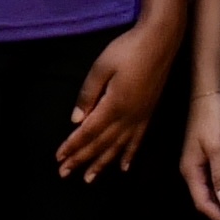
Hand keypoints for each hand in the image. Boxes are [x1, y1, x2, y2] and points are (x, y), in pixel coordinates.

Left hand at [62, 18, 177, 179]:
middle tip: (65, 174)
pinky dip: (129, 155)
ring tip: (89, 178)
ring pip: (118, 147)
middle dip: (82, 160)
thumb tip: (76, 121)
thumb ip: (88, 94)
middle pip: (101, 144)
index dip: (73, 146)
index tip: (59, 158)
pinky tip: (124, 166)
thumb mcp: (101, 66)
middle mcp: (128, 116)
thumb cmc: (128, 49)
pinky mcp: (148, 113)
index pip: (88, 133)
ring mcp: (140, 116)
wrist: (161, 41)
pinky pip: (137, 140)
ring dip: (102, 164)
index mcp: (114, 105)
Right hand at [182, 83, 219, 219]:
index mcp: (190, 170)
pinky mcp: (209, 153)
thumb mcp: (218, 147)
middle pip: (206, 199)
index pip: (203, 203)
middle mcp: (192, 168)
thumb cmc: (212, 116)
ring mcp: (200, 161)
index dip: (219, 218)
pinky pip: (216, 177)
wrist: (210, 90)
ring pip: (212, 189)